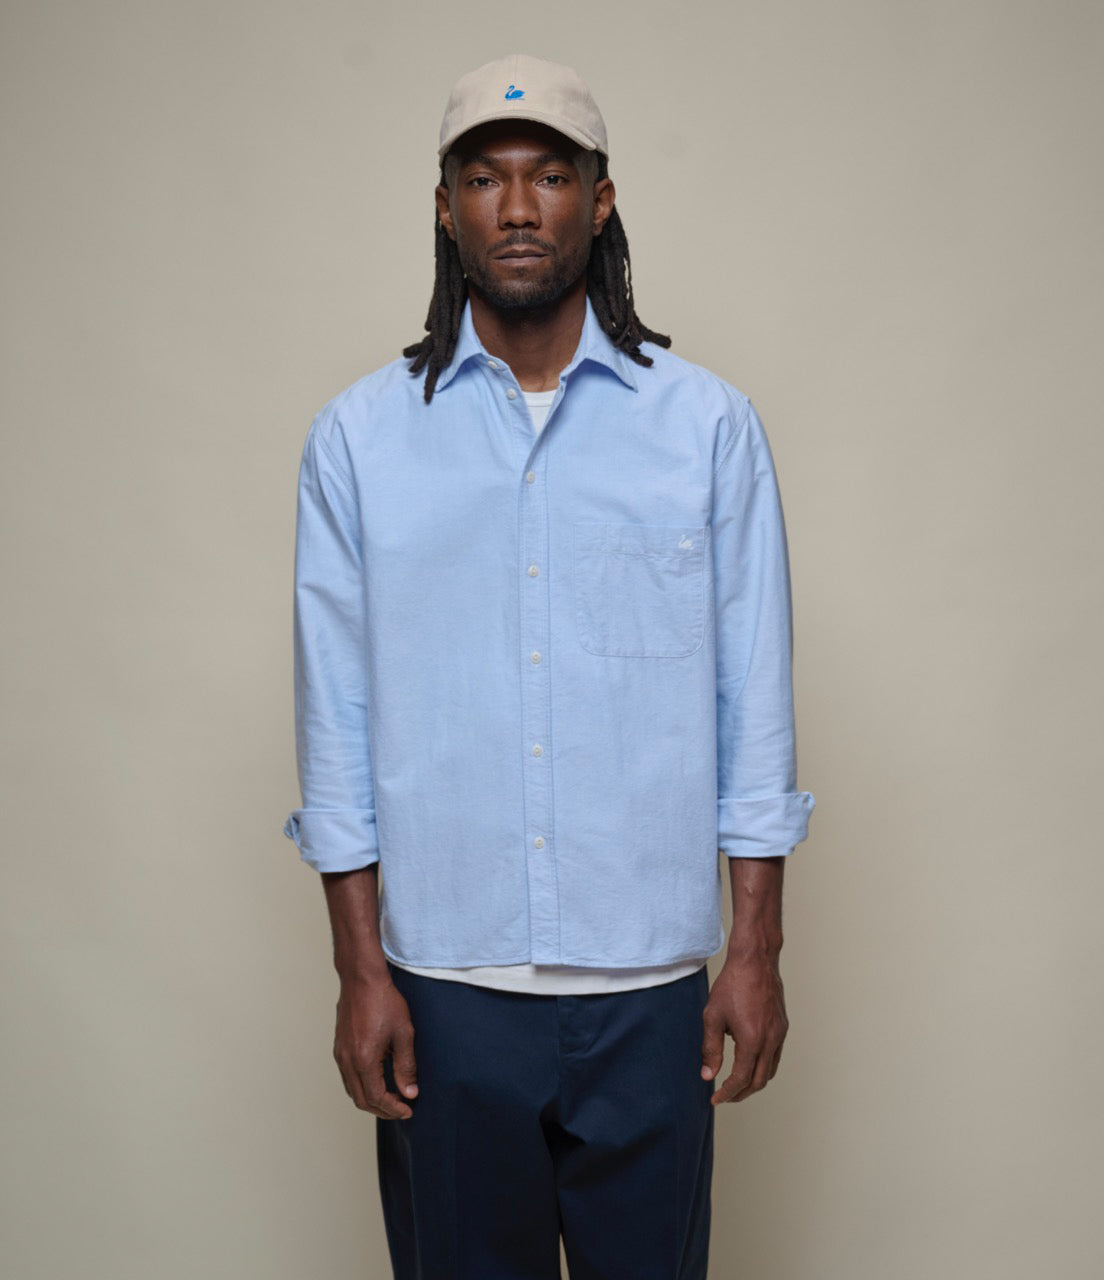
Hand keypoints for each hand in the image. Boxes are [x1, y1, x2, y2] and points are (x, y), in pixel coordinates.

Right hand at [332, 974, 418, 1119]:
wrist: (362, 979)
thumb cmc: (384, 1001)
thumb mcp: (403, 1033)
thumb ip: (406, 1066)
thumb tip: (409, 1092)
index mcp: (364, 1059)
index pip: (377, 1097)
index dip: (393, 1109)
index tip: (408, 1110)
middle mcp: (347, 1060)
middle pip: (361, 1100)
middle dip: (382, 1109)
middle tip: (402, 1108)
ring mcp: (340, 1054)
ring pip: (352, 1090)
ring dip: (371, 1099)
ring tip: (392, 1098)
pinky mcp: (339, 1048)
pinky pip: (348, 1077)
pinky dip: (362, 1086)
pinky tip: (378, 1081)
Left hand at [700, 955, 787, 1104]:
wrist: (755, 961)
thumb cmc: (732, 985)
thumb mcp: (713, 1016)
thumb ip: (710, 1049)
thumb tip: (708, 1075)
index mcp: (752, 1040)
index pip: (741, 1079)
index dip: (727, 1093)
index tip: (715, 1098)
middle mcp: (771, 1040)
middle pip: (759, 1081)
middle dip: (741, 1093)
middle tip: (725, 1096)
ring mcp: (780, 1034)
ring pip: (770, 1070)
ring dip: (754, 1082)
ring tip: (736, 1084)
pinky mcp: (782, 1027)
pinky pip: (775, 1056)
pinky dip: (763, 1066)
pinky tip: (748, 1061)